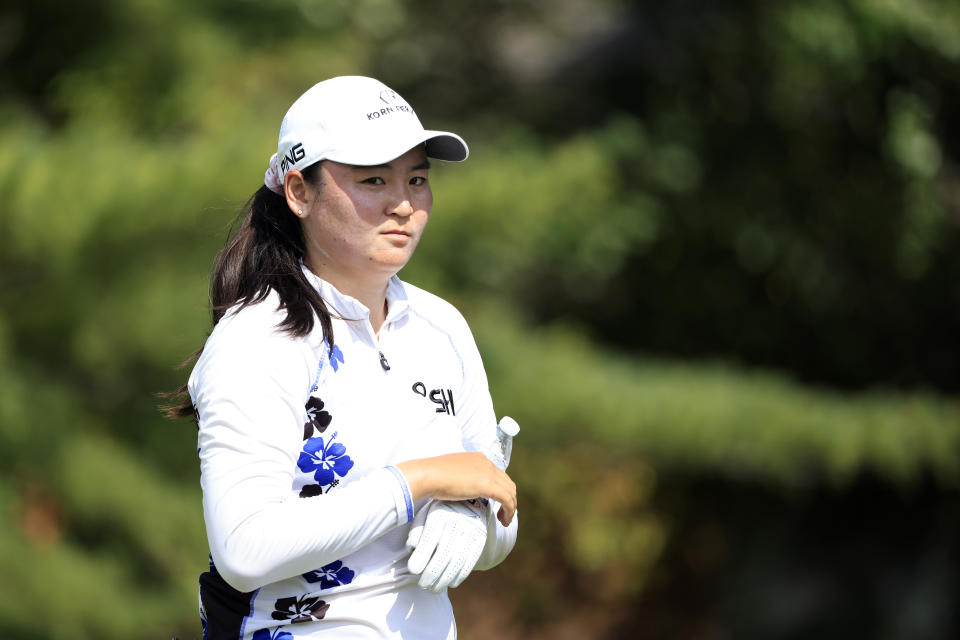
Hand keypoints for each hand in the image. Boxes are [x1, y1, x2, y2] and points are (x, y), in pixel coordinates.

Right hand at [396, 452, 515, 525]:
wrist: (429, 475)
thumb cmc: (433, 476)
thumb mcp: (452, 473)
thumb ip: (461, 477)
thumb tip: (461, 487)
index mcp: (478, 458)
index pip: (497, 474)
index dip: (500, 489)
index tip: (496, 502)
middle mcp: (486, 463)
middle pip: (507, 482)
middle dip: (509, 498)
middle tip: (503, 513)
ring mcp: (488, 473)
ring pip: (510, 491)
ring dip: (511, 507)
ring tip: (505, 520)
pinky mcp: (488, 485)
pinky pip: (507, 499)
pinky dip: (509, 510)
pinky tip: (504, 520)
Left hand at [406, 499, 487, 591]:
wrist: (469, 501)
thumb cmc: (439, 512)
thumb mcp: (425, 514)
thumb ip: (417, 530)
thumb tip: (412, 547)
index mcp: (439, 513)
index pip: (430, 537)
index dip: (421, 555)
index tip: (413, 570)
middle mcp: (456, 521)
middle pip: (444, 552)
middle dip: (432, 573)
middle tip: (422, 585)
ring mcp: (470, 531)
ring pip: (457, 560)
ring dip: (445, 579)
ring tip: (434, 589)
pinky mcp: (480, 539)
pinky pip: (470, 561)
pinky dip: (460, 575)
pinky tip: (451, 584)